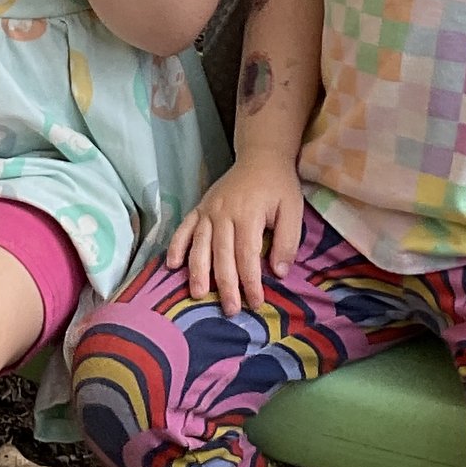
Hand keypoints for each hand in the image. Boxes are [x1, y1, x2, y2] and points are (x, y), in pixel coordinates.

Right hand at [168, 155, 308, 315]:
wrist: (260, 156)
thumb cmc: (279, 186)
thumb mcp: (293, 209)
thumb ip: (287, 241)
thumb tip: (278, 272)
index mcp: (247, 213)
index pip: (247, 255)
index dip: (251, 282)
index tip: (256, 303)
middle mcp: (223, 213)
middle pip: (222, 255)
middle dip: (226, 285)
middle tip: (231, 310)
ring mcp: (208, 210)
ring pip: (200, 245)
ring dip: (198, 272)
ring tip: (199, 294)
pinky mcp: (199, 207)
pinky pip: (184, 229)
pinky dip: (176, 246)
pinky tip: (172, 265)